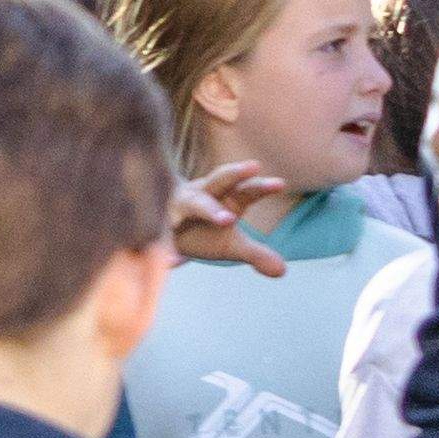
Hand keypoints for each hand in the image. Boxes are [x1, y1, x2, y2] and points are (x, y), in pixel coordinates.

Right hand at [167, 164, 293, 277]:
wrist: (156, 228)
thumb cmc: (202, 232)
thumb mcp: (231, 245)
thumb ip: (256, 254)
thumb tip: (282, 271)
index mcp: (221, 198)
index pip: (245, 190)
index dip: (261, 186)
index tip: (281, 184)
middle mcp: (199, 196)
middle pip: (218, 182)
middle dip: (233, 175)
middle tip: (254, 166)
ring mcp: (175, 207)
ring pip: (190, 203)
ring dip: (207, 208)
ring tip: (228, 220)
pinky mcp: (156, 223)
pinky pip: (163, 233)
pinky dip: (168, 245)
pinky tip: (174, 260)